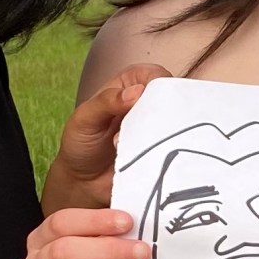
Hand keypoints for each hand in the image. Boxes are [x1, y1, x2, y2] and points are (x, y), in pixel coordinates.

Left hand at [40, 63, 168, 213]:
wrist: (84, 183)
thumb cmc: (81, 144)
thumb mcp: (85, 119)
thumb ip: (106, 102)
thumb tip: (137, 91)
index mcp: (130, 83)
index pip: (156, 75)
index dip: (158, 87)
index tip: (148, 106)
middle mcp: (148, 101)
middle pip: (172, 98)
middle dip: (160, 114)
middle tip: (139, 130)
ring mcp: (157, 126)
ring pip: (177, 123)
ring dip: (159, 136)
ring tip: (133, 147)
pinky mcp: (163, 149)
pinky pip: (176, 146)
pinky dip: (165, 151)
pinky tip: (143, 158)